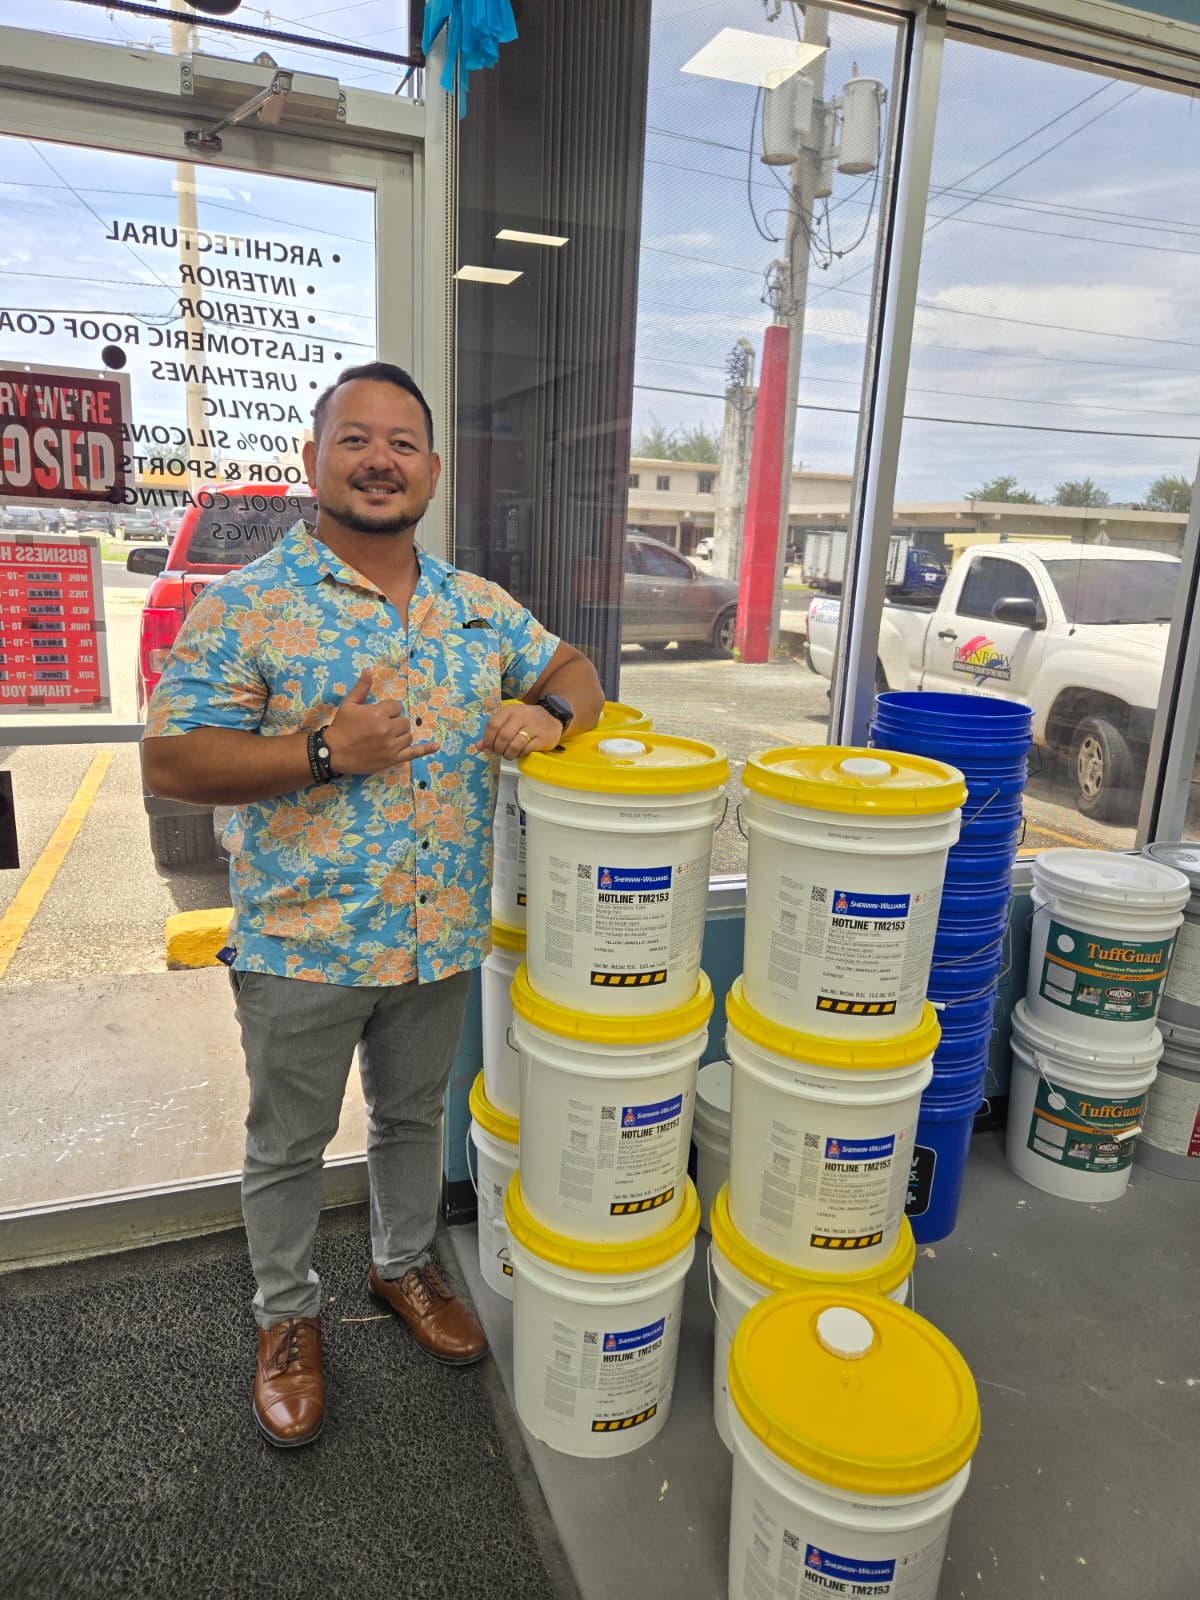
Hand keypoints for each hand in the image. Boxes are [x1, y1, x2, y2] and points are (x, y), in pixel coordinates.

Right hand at [324, 670, 439, 774]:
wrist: (332, 752)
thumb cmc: (340, 727)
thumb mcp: (349, 704)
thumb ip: (361, 688)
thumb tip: (368, 670)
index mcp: (378, 714)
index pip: (396, 706)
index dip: (388, 709)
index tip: (378, 714)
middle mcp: (387, 729)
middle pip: (404, 721)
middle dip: (394, 721)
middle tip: (380, 727)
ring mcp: (391, 746)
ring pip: (408, 735)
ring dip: (401, 733)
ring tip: (388, 736)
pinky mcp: (393, 759)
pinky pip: (414, 753)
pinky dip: (426, 749)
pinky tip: (436, 746)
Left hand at [480, 701, 563, 759]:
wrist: (552, 717)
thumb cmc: (526, 721)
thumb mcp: (509, 721)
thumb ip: (493, 733)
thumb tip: (479, 747)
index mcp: (510, 710)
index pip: (493, 725)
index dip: (488, 739)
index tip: (488, 748)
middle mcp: (521, 716)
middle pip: (503, 736)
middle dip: (498, 749)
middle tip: (499, 753)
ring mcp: (533, 727)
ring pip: (514, 745)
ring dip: (508, 754)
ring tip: (508, 755)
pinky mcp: (542, 738)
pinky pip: (525, 750)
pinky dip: (520, 755)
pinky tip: (520, 753)